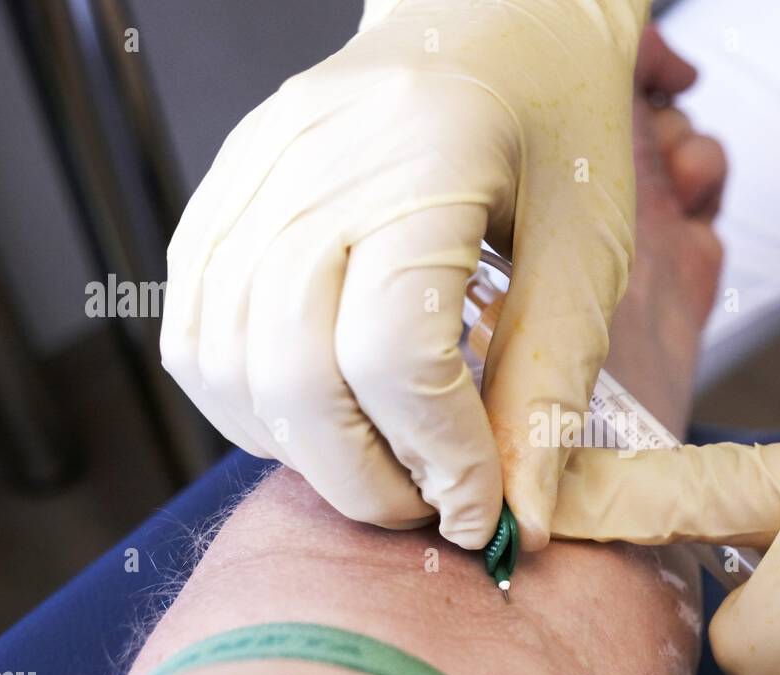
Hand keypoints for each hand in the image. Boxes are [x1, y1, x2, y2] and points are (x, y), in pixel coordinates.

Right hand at [161, 0, 651, 548]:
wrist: (491, 23)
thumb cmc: (553, 122)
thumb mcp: (586, 253)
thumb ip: (548, 389)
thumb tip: (518, 519)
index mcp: (425, 161)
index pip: (395, 352)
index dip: (439, 457)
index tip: (482, 508)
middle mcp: (313, 164)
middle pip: (291, 373)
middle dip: (365, 479)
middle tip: (430, 505)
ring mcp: (250, 178)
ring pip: (225, 365)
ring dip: (303, 453)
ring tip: (381, 465)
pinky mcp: (220, 199)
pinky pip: (193, 334)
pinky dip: (249, 406)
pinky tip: (318, 417)